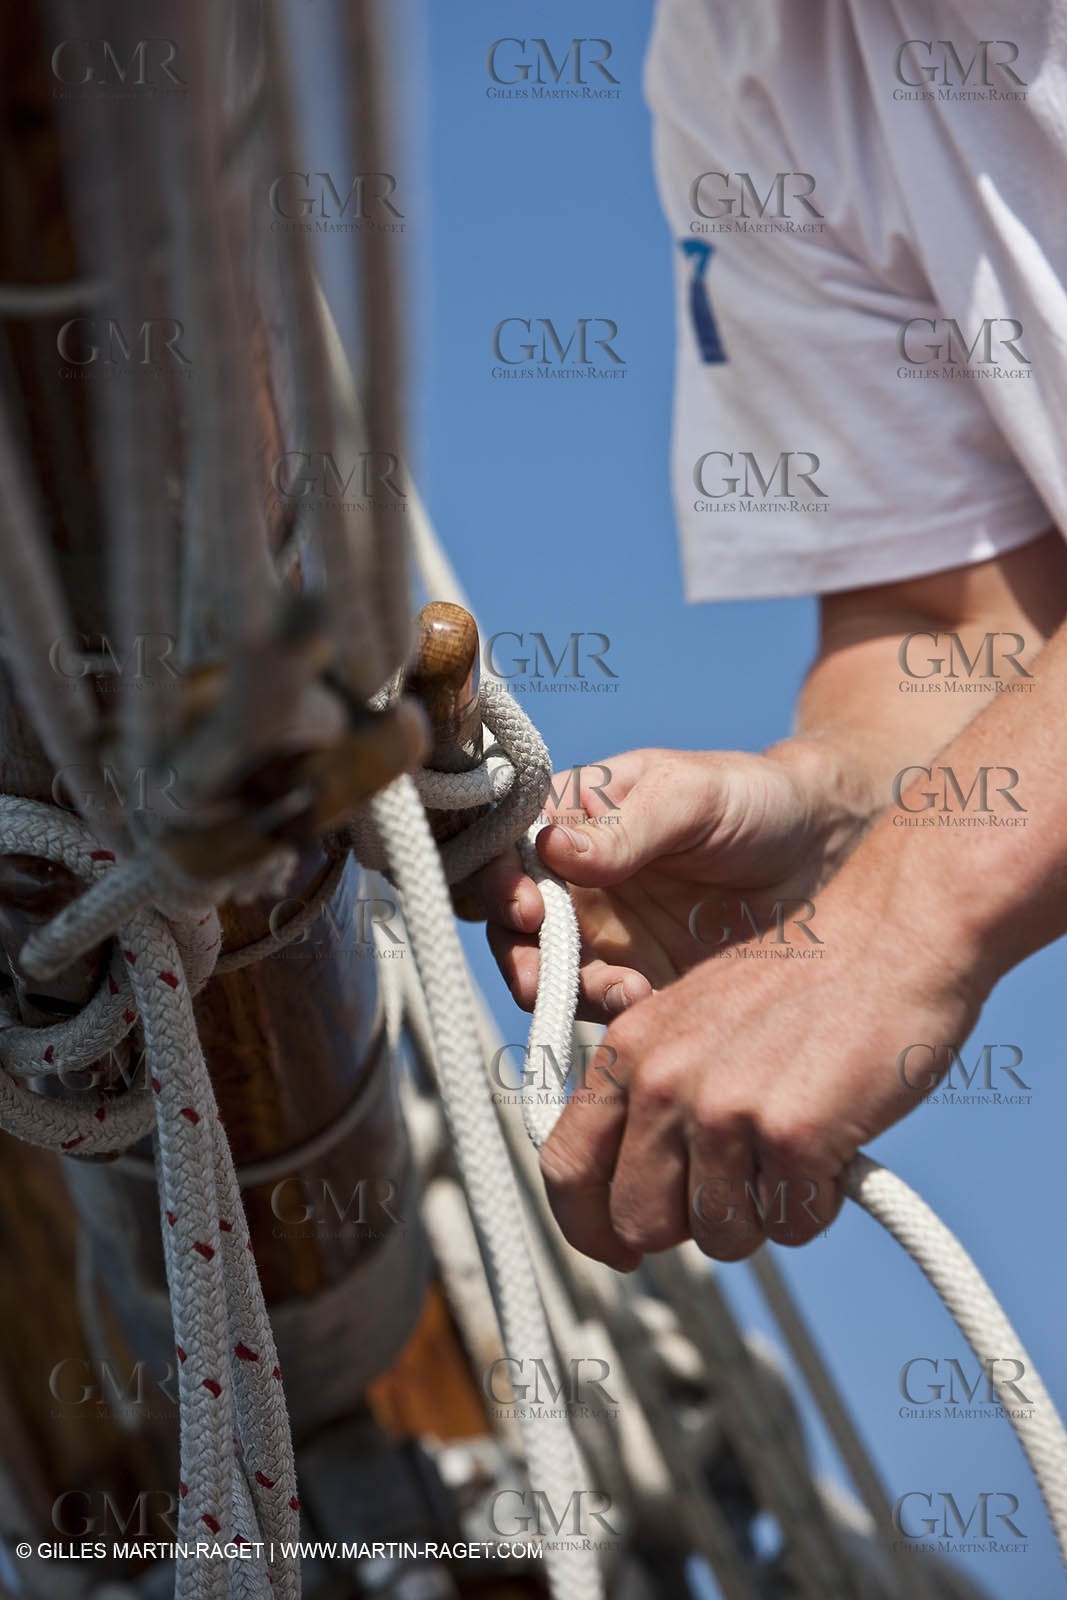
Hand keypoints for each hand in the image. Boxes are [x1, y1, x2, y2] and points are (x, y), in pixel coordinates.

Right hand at [475, 743, 873, 1022]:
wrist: (829, 851)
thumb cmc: (755, 798)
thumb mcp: (692, 796)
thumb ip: (625, 825)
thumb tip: (551, 848)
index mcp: (573, 819)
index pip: (508, 851)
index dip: (499, 881)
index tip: (524, 907)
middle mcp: (575, 881)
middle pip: (512, 925)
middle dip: (518, 954)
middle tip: (542, 977)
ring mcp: (605, 936)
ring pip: (550, 974)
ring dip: (563, 991)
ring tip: (616, 992)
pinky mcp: (641, 982)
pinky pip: (604, 1009)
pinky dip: (611, 1014)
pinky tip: (646, 1004)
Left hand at [537, 867, 984, 1269]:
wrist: (892, 938)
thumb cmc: (806, 985)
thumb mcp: (695, 1021)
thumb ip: (654, 1093)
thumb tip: (633, 1195)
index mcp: (630, 1049)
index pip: (567, 1166)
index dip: (590, 1226)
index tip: (621, 1249)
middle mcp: (662, 1080)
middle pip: (641, 1222)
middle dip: (694, 1224)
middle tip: (745, 1183)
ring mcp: (722, 1108)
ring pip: (719, 1237)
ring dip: (764, 1213)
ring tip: (796, 1145)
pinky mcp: (790, 1136)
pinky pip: (793, 1227)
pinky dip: (820, 1204)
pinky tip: (835, 1144)